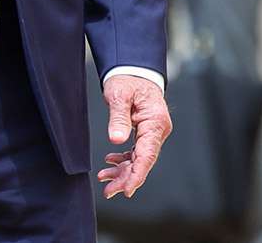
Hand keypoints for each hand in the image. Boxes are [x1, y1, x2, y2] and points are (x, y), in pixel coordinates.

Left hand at [97, 75, 172, 199]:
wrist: (133, 70)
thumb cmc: (128, 80)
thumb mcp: (119, 95)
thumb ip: (119, 117)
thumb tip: (116, 140)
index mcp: (155, 122)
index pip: (147, 155)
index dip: (137, 174)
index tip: (127, 190)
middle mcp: (157, 130)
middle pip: (143, 161)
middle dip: (126, 178)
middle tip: (109, 191)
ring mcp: (152, 132)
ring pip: (139, 159)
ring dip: (123, 170)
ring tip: (104, 179)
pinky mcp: (144, 132)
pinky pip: (136, 151)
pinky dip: (123, 159)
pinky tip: (110, 162)